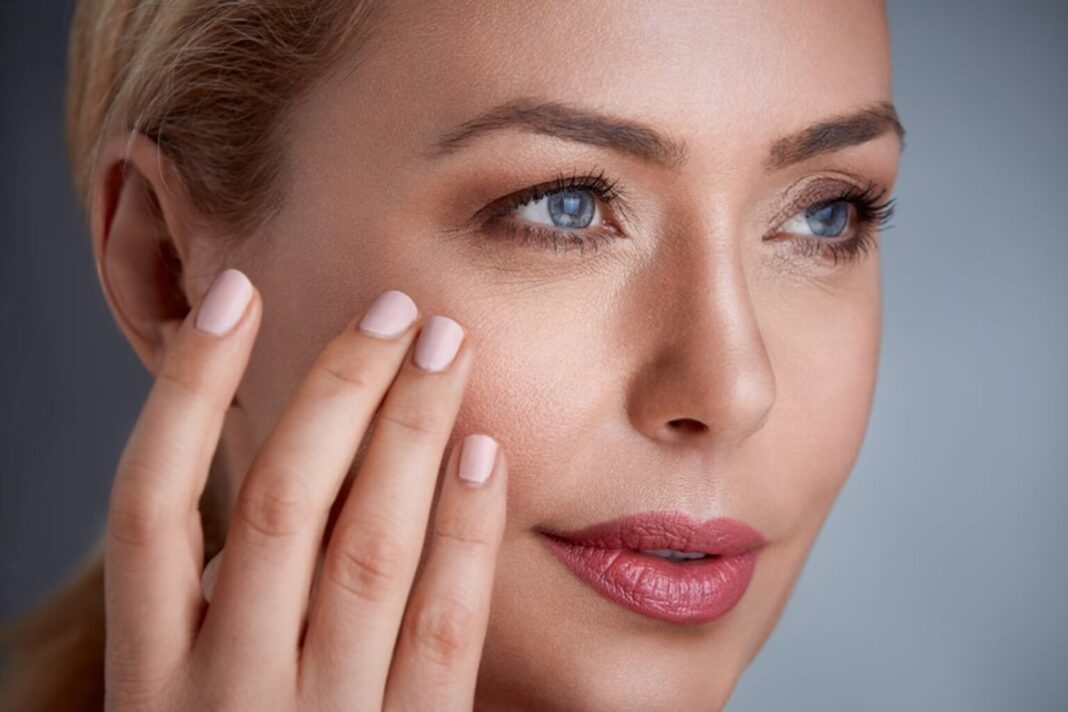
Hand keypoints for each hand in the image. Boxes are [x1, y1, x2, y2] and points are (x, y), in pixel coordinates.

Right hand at [104, 269, 506, 710]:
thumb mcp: (186, 701)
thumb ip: (215, 605)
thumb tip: (277, 477)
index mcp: (147, 680)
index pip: (147, 503)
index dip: (188, 390)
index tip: (236, 294)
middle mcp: (222, 696)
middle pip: (279, 506)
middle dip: (337, 392)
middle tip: (395, 307)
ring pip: (367, 549)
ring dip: (410, 434)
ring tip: (445, 347)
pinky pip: (444, 626)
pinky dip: (465, 531)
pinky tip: (483, 452)